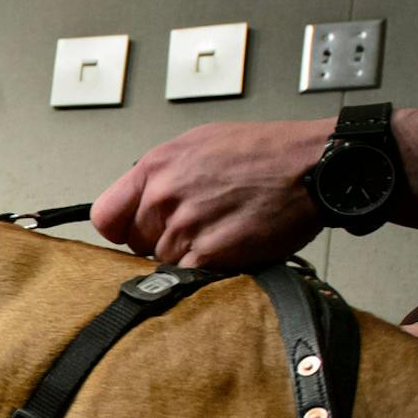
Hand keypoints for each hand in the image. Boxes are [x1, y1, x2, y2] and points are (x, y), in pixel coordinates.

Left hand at [91, 120, 328, 268]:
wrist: (313, 165)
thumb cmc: (266, 151)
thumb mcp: (199, 143)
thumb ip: (162, 173)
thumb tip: (139, 198)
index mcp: (156, 167)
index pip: (105, 216)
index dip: (120, 228)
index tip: (132, 231)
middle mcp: (165, 196)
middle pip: (137, 242)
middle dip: (160, 239)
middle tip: (197, 225)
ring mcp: (186, 225)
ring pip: (164, 260)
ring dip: (188, 253)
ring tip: (220, 229)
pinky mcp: (210, 252)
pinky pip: (188, 273)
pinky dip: (207, 268)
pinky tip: (229, 245)